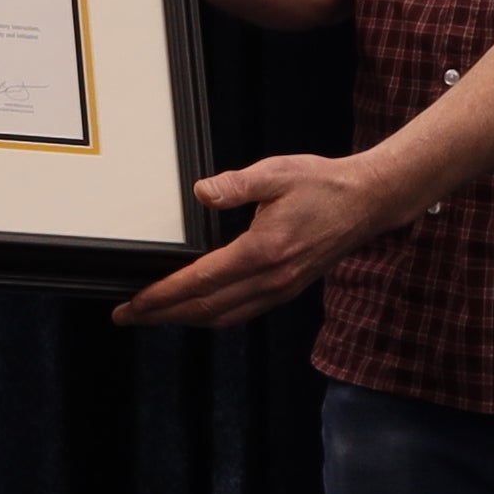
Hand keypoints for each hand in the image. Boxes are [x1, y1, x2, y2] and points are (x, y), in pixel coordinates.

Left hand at [108, 143, 410, 330]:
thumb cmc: (322, 185)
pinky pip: (242, 313)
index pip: (200, 282)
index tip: (134, 303)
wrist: (367, 203)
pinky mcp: (287, 289)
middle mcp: (271, 279)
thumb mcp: (276, 173)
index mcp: (263, 251)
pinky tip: (197, 310)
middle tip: (127, 316)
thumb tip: (201, 193)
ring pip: (223, 317)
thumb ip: (236, 185)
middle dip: (162, 315)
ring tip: (154, 317)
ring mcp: (281, 289)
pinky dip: (212, 316)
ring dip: (184, 320)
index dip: (162, 295)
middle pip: (205, 309)